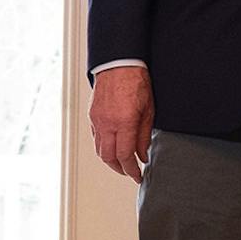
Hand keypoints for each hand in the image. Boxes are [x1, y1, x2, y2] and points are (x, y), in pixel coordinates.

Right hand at [89, 65, 153, 181]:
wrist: (118, 64)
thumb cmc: (135, 81)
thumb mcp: (148, 110)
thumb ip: (144, 135)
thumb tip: (143, 154)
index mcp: (124, 123)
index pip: (126, 156)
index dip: (132, 170)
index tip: (138, 175)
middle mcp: (107, 124)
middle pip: (109, 158)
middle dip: (120, 169)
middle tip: (130, 172)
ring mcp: (97, 120)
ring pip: (99, 150)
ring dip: (110, 160)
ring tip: (121, 163)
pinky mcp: (92, 116)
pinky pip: (96, 138)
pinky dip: (103, 147)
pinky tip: (112, 147)